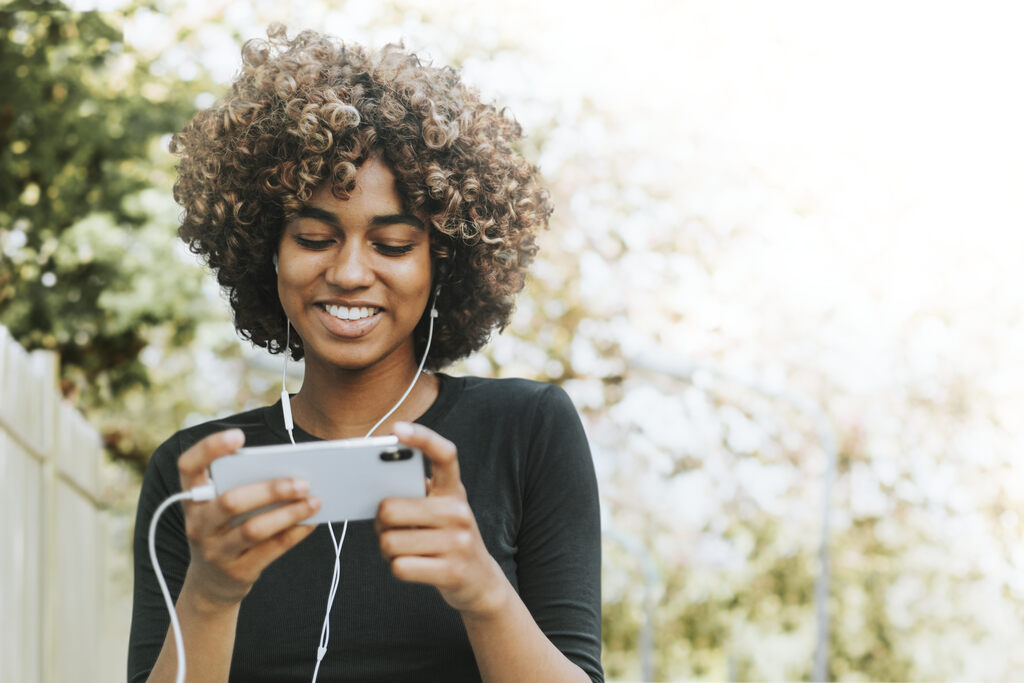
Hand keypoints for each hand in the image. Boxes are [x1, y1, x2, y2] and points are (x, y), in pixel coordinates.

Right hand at [176, 429, 320, 607]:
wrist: (211, 585)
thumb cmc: (225, 530)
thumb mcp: (219, 509)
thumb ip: (242, 486)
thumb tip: (290, 469)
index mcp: (193, 499)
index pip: (188, 467)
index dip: (208, 449)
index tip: (238, 436)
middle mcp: (198, 524)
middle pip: (231, 501)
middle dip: (271, 490)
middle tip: (303, 482)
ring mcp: (215, 551)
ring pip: (253, 529)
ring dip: (288, 513)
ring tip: (314, 501)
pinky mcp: (236, 572)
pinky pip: (270, 550)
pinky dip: (294, 534)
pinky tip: (311, 522)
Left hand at [375, 422, 507, 616]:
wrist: (480, 581)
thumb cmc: (447, 538)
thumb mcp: (441, 510)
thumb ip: (416, 495)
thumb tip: (375, 488)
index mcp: (454, 491)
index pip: (444, 454)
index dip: (422, 438)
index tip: (398, 429)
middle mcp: (459, 512)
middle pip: (390, 509)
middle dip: (380, 522)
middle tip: (389, 527)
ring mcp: (458, 543)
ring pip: (389, 542)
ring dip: (387, 549)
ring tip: (404, 549)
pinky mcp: (451, 571)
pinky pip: (400, 567)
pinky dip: (397, 568)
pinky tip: (414, 566)